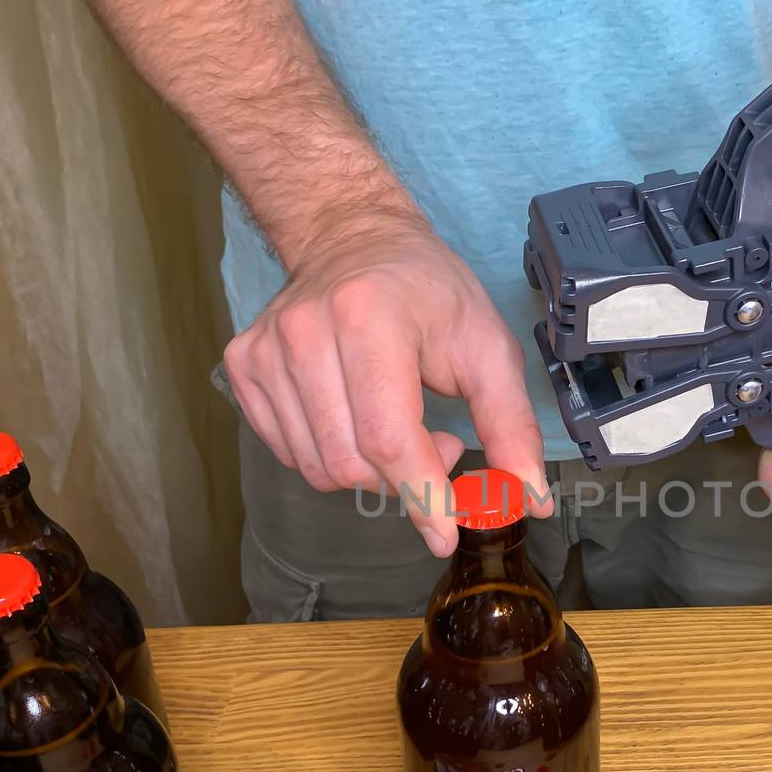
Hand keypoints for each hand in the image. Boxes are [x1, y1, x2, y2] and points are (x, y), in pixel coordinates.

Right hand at [223, 213, 548, 556]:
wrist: (354, 237)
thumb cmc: (427, 292)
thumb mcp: (488, 346)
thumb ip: (511, 424)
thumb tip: (529, 498)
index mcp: (369, 317)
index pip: (388, 437)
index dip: (421, 494)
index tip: (444, 534)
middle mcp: (305, 331)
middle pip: (350, 463)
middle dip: (403, 477)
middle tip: (439, 443)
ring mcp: (265, 350)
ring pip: (317, 468)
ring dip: (368, 469)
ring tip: (398, 423)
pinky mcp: (242, 365)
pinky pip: (289, 453)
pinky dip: (330, 455)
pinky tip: (356, 418)